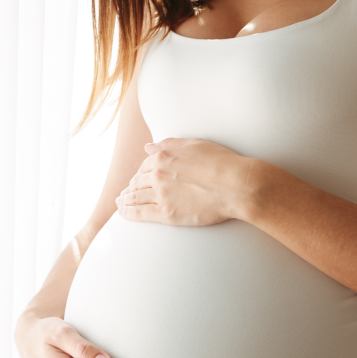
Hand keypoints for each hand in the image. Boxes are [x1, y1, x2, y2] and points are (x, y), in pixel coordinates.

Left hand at [115, 137, 253, 226]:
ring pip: (136, 197)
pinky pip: (140, 213)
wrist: (236, 185)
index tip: (137, 178)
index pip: (145, 165)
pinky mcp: (167, 213)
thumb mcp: (194, 144)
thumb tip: (148, 147)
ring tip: (120, 203)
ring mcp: (161, 195)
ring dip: (125, 200)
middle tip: (125, 192)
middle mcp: (158, 174)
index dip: (140, 173)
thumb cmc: (221, 162)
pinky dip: (129, 213)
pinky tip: (123, 213)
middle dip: (130, 187)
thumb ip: (168, 144)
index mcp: (164, 156)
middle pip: (138, 181)